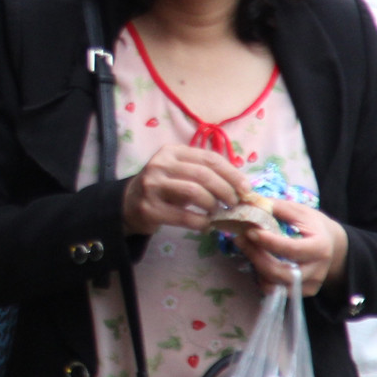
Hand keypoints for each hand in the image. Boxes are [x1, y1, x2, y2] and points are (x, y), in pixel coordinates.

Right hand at [121, 143, 251, 235]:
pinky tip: (206, 225)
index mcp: (171, 152)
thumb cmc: (165, 187)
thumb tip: (243, 186)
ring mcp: (152, 186)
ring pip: (194, 192)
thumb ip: (206, 173)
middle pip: (204, 174)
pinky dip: (202, 222)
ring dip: (213, 206)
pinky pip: (185, 216)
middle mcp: (159, 165)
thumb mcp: (181, 172)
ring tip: (218, 213)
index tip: (246, 189)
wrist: (130, 203)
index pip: (209, 158)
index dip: (232, 173)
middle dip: (226, 191)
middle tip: (235, 204)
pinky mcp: (150, 208)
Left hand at [235, 199, 347, 296]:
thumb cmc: (312, 224)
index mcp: (320, 247)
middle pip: (283, 273)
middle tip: (239, 238)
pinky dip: (262, 279)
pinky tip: (256, 261)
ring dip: (256, 268)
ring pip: (277, 285)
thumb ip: (276, 208)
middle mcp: (318, 270)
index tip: (250, 231)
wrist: (331, 244)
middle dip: (257, 257)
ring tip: (245, 248)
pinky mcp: (302, 292)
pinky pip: (277, 291)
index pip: (293, 250)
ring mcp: (310, 284)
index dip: (269, 242)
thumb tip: (248, 202)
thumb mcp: (298, 211)